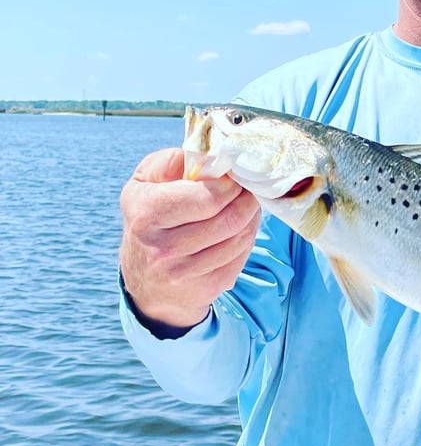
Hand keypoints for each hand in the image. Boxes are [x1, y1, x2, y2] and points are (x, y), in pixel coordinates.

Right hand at [119, 147, 260, 328]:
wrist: (144, 279)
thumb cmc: (149, 218)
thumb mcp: (144, 182)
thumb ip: (170, 162)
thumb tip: (208, 157)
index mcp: (146, 215)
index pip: (206, 198)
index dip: (229, 184)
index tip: (233, 175)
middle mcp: (163, 248)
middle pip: (228, 219)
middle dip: (246, 198)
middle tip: (247, 187)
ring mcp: (184, 273)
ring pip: (240, 238)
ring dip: (251, 217)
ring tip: (246, 204)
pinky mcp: (206, 289)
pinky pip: (241, 256)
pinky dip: (247, 237)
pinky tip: (241, 227)